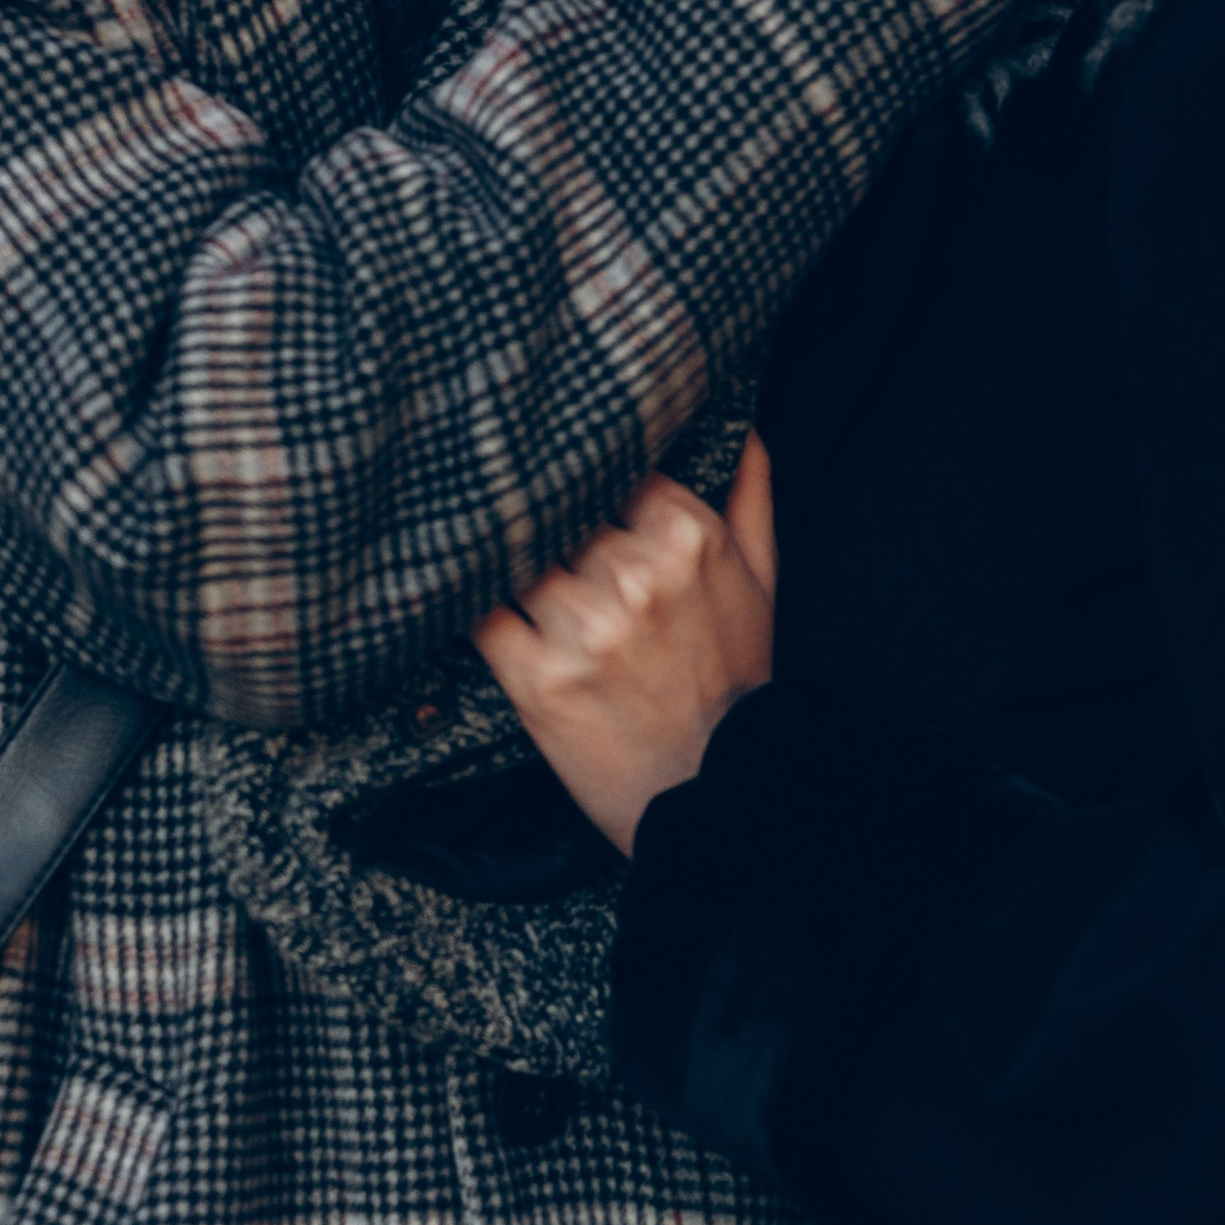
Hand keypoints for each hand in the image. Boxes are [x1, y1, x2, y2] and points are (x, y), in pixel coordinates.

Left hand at [471, 436, 776, 855]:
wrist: (717, 794)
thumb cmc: (739, 681)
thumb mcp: (765, 581)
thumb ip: (750, 496)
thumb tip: (746, 429)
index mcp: (687, 535)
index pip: (610, 468)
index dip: (587, 477)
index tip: (569, 481)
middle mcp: (633, 574)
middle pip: (558, 512)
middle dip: (548, 520)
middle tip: (524, 514)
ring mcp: (582, 627)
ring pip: (516, 558)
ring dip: (507, 560)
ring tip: (490, 554)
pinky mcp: (536, 680)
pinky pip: (480, 616)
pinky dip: (469, 601)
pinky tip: (460, 592)